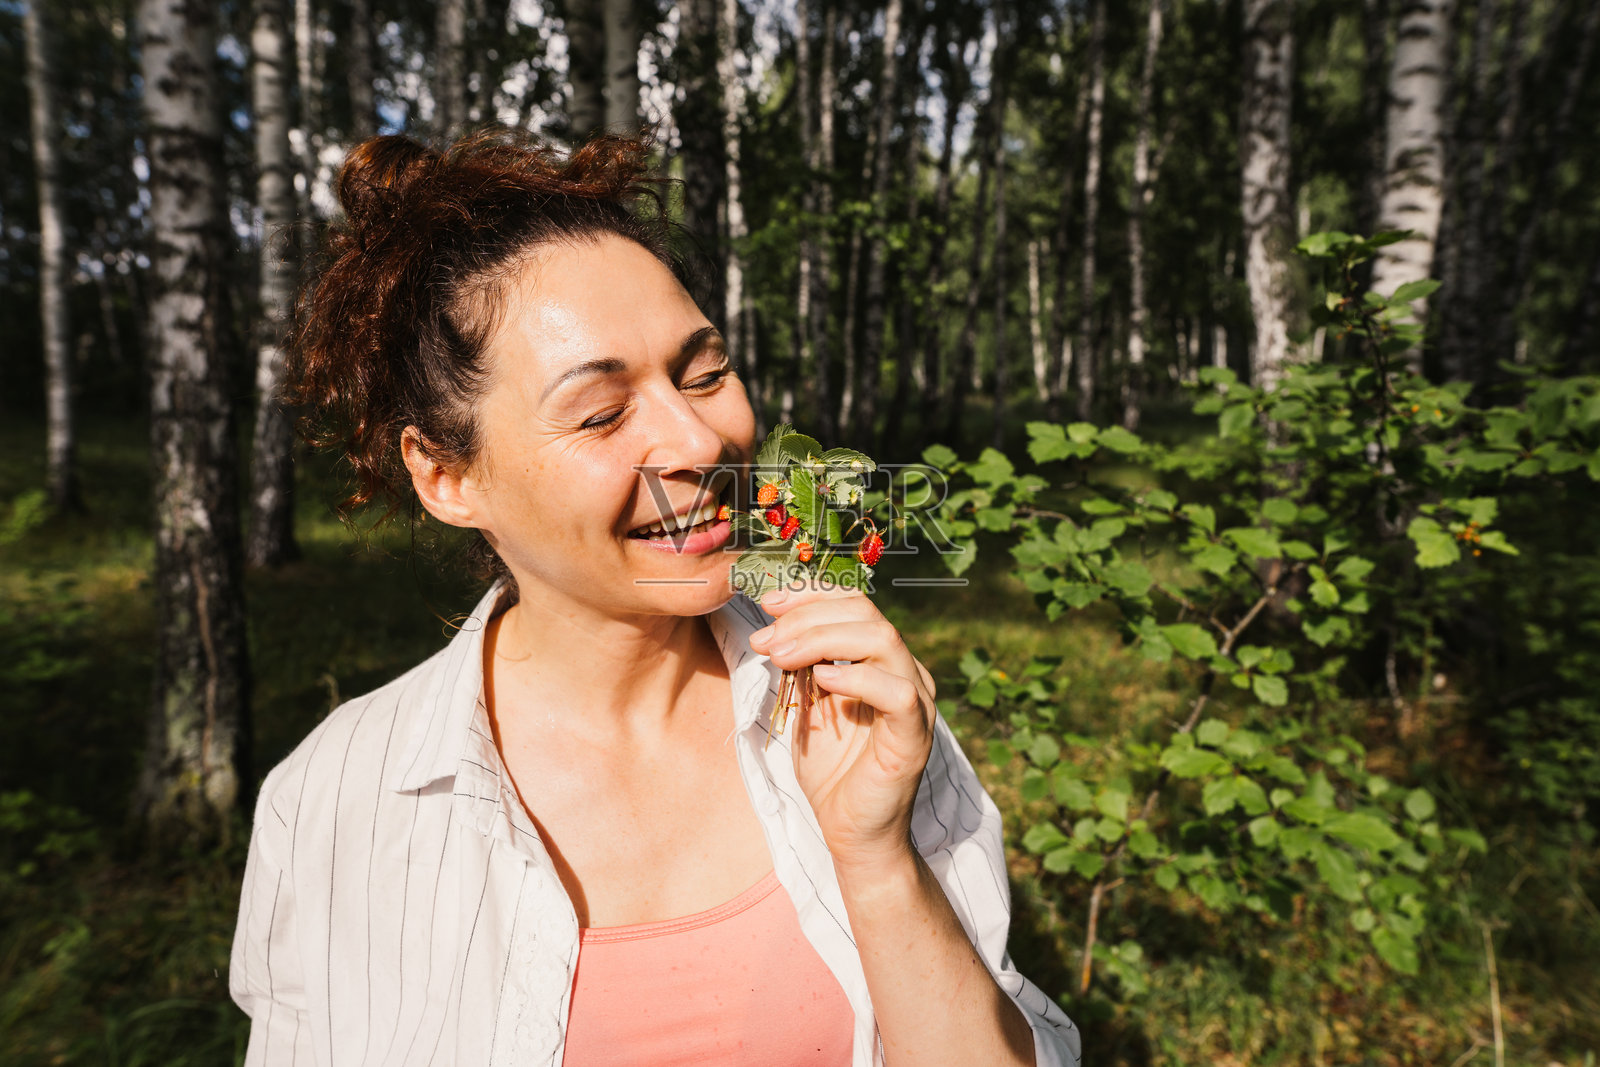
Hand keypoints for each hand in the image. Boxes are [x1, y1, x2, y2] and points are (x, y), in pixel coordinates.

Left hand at [747, 578, 937, 874]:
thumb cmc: (832, 772)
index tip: (768, 602)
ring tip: (779, 657)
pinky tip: (821, 681)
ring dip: (822, 640)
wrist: (852, 834)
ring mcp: (915, 703)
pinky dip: (857, 678)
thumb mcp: (807, 707)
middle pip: (866, 614)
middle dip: (807, 617)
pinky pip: (896, 693)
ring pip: (882, 640)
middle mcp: (904, 673)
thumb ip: (802, 667)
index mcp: (882, 662)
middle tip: (766, 638)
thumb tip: (774, 627)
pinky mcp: (914, 736)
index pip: (855, 605)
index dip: (812, 595)